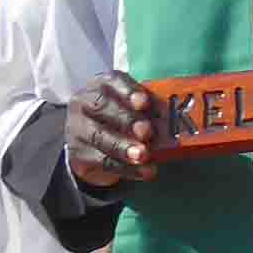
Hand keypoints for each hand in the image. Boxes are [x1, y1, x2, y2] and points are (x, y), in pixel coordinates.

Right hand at [66, 71, 159, 189]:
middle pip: (103, 107)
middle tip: (147, 131)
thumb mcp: (133, 107)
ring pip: (100, 137)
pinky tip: (145, 171)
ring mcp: (78, 128)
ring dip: (125, 148)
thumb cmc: (122, 116)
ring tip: (145, 156)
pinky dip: (127, 168)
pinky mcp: (78, 153)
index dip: (129, 91)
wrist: (90, 142)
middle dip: (127, 119)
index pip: (113, 81)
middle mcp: (85, 102)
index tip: (144, 103)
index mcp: (103, 84)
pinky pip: (103, 161)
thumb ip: (150, 109)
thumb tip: (175, 118)